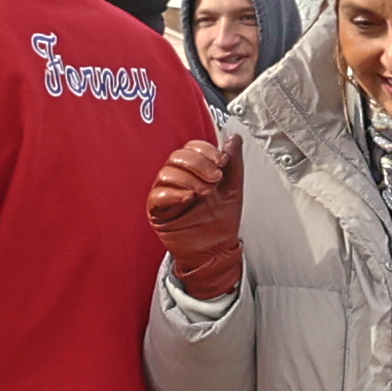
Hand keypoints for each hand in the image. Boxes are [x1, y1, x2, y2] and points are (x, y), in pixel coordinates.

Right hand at [148, 139, 243, 300]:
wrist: (217, 251)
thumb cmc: (222, 221)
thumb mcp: (233, 188)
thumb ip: (234, 163)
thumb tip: (233, 139)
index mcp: (194, 170)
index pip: (191, 148)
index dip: (206, 151)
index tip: (221, 162)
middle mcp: (178, 179)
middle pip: (177, 157)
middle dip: (198, 164)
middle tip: (215, 180)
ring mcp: (166, 194)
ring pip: (166, 173)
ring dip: (189, 179)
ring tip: (204, 193)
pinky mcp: (157, 211)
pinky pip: (157, 195)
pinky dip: (173, 194)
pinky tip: (188, 198)